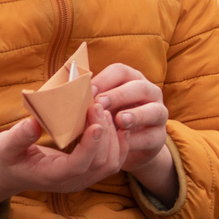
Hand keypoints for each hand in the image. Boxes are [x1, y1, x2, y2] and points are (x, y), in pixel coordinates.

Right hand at [0, 101, 129, 208]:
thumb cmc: (7, 158)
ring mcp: (84, 179)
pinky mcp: (90, 172)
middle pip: (101, 163)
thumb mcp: (4, 146)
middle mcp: (73, 181)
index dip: (91, 145)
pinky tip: (116, 123)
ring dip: (114, 136)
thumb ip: (18, 136)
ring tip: (104, 110)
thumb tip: (34, 122)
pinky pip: (113, 161)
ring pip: (111, 163)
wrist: (12, 174)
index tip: (96, 122)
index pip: (79, 165)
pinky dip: (120, 143)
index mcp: (52, 176)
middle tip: (99, 105)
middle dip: (104, 133)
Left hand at [92, 62, 181, 204]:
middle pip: (139, 87)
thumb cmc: (105, 120)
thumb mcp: (96, 106)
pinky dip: (138, 140)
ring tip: (121, 120)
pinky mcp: (159, 137)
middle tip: (101, 103)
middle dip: (119, 95)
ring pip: (154, 111)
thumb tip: (60, 93)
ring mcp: (158, 114)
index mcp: (130, 79)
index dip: (105, 79)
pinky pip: (151, 137)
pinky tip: (124, 142)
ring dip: (137, 115)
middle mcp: (148, 93)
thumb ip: (85, 98)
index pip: (120, 71)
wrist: (125, 148)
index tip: (88, 89)